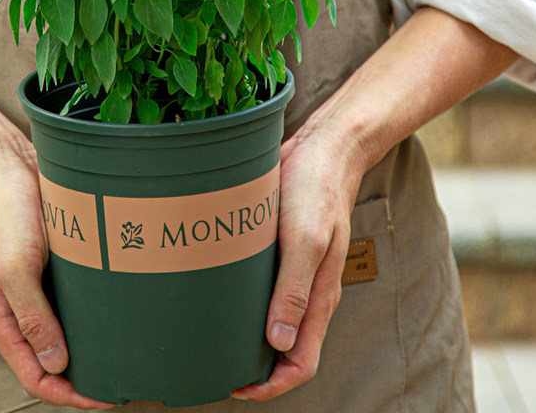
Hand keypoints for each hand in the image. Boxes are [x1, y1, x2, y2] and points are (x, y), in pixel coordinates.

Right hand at [0, 143, 113, 408]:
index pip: (35, 376)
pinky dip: (90, 318)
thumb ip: (31, 317)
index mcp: (0, 318)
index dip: (69, 394)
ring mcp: (34, 291)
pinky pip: (71, 304)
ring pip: (63, 335)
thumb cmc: (3, 212)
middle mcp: (17, 311)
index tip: (105, 397)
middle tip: (122, 381)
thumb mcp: (13, 266)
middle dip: (82, 378)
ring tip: (123, 356)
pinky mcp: (50, 270)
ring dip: (89, 349)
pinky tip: (114, 316)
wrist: (5, 166)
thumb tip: (54, 366)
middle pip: (50, 362)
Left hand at [232, 125, 360, 401]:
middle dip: (254, 368)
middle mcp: (308, 291)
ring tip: (211, 336)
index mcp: (319, 297)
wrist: (324, 149)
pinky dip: (245, 303)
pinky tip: (219, 294)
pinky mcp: (282, 252)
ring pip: (273, 320)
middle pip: (285, 348)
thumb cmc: (316, 189)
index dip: (270, 386)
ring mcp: (296, 272)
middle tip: (213, 365)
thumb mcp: (305, 238)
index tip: (235, 387)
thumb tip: (279, 342)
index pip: (301, 363)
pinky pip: (265, 289)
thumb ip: (295, 290)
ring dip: (247, 336)